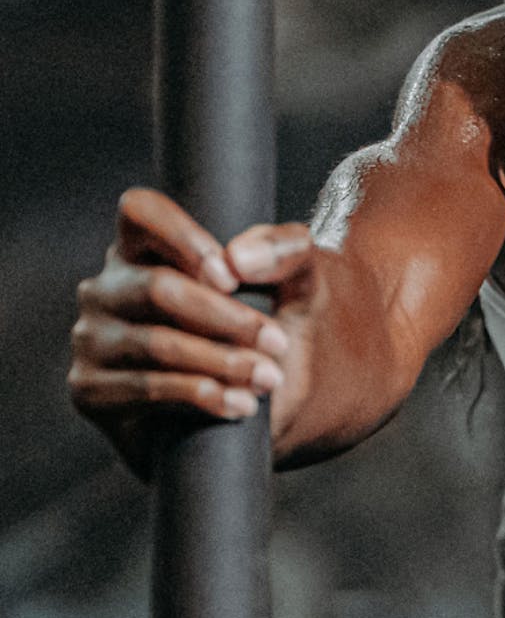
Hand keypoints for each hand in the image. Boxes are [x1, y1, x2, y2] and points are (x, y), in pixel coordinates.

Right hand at [69, 188, 313, 475]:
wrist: (271, 394)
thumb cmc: (276, 319)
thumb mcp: (299, 278)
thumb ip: (285, 249)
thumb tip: (238, 260)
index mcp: (146, 245)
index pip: (140, 212)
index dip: (183, 239)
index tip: (231, 278)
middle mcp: (110, 287)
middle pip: (157, 288)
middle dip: (226, 319)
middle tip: (278, 343)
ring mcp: (95, 338)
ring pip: (155, 343)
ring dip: (222, 362)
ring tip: (269, 378)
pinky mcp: (93, 390)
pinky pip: (144, 389)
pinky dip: (201, 396)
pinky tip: (239, 404)